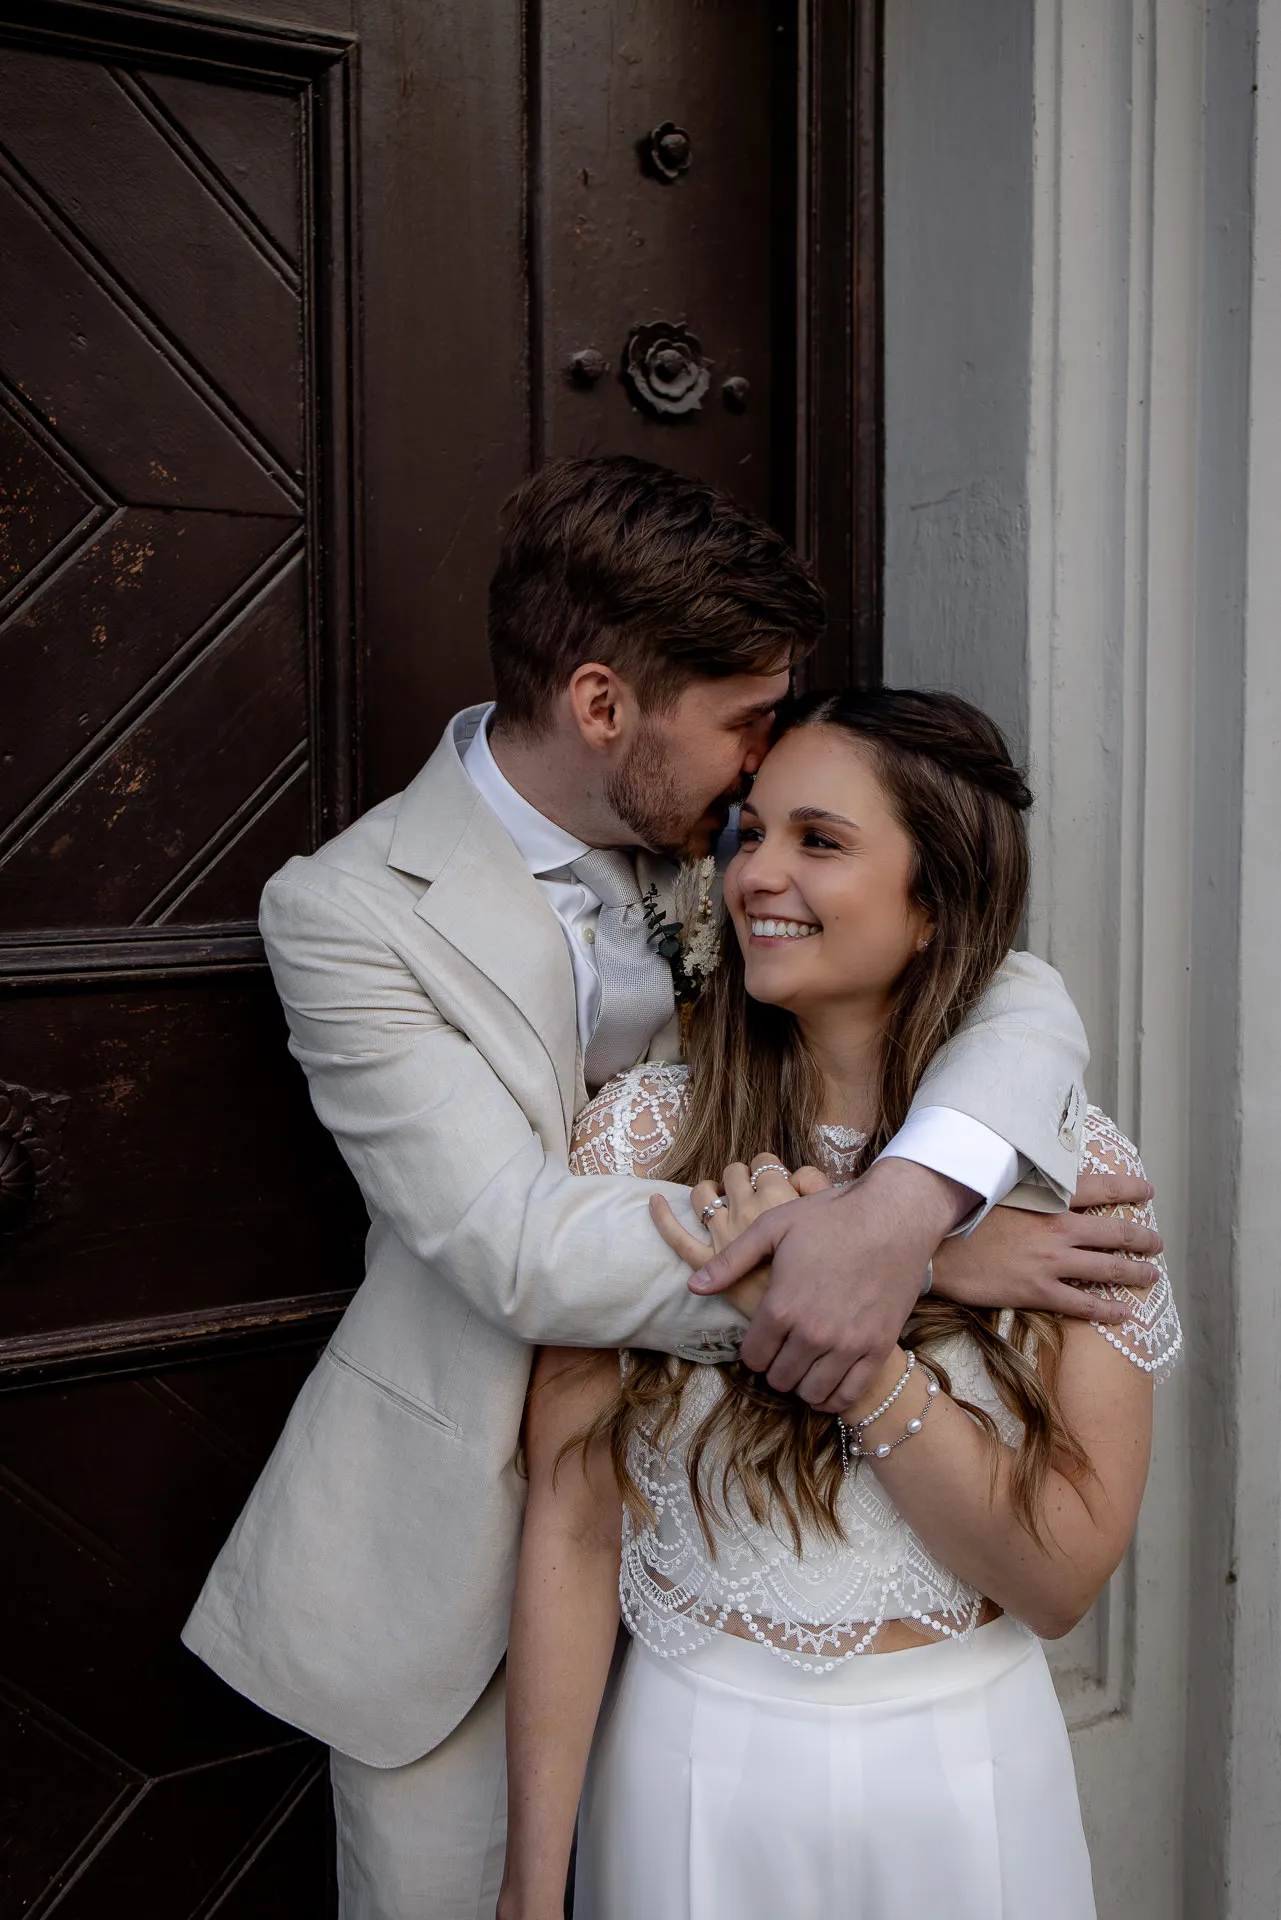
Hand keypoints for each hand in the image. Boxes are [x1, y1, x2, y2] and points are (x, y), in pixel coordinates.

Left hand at [650, 1155, 826, 1318]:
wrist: (822, 1314)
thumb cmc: (833, 1267)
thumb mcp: (829, 1218)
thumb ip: (815, 1186)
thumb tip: (796, 1173)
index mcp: (779, 1198)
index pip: (765, 1162)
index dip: (768, 1167)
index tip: (774, 1179)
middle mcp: (748, 1213)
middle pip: (733, 1174)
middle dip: (741, 1176)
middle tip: (751, 1192)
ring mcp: (725, 1239)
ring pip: (702, 1197)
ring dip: (708, 1190)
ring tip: (719, 1198)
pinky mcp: (713, 1267)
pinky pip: (678, 1240)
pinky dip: (663, 1219)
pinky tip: (655, 1201)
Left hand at [680, 1159, 969, 1411]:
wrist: (894, 1215)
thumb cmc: (831, 1216)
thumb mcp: (773, 1227)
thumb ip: (731, 1261)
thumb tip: (694, 1286)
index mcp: (781, 1306)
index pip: (753, 1358)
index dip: (753, 1352)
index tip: (761, 1342)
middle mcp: (812, 1332)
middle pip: (779, 1379)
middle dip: (776, 1368)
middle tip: (783, 1353)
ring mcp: (848, 1344)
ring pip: (811, 1392)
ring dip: (802, 1384)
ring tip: (804, 1366)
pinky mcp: (879, 1348)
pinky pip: (849, 1395)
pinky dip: (834, 1398)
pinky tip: (828, 1386)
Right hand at [929, 1170, 1161, 1324]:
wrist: (934, 1247)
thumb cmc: (961, 1214)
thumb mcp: (999, 1188)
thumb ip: (1029, 1186)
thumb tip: (1049, 1181)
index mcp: (1047, 1199)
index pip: (1100, 1189)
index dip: (1129, 1190)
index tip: (1147, 1192)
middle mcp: (1057, 1228)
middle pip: (1114, 1233)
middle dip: (1141, 1238)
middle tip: (1156, 1242)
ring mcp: (1050, 1262)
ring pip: (1107, 1269)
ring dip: (1134, 1273)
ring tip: (1150, 1276)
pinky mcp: (1038, 1291)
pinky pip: (1084, 1303)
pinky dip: (1108, 1310)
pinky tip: (1124, 1314)